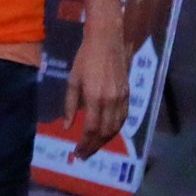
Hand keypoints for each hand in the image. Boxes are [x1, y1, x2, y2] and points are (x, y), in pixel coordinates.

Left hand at [67, 19, 130, 156]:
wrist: (107, 41)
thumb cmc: (85, 59)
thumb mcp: (72, 81)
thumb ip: (69, 106)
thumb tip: (67, 126)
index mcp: (95, 98)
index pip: (91, 129)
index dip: (84, 143)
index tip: (76, 152)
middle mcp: (111, 101)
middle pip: (105, 132)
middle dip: (94, 146)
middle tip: (83, 155)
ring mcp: (122, 97)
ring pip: (116, 127)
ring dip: (105, 140)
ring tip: (93, 147)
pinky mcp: (128, 93)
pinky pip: (123, 117)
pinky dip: (115, 129)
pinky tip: (106, 133)